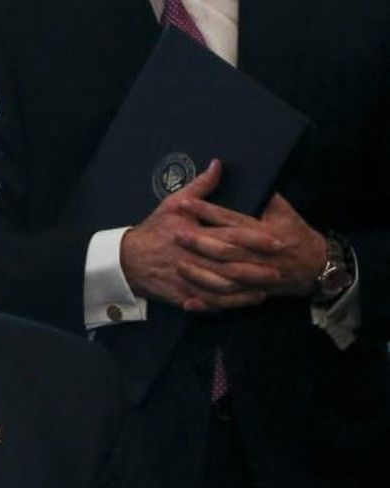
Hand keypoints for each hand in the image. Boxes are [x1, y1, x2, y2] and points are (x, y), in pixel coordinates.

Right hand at [120, 159, 268, 311]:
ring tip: (267, 287)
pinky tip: (244, 301)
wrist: (127, 259)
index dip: (256, 239)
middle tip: (281, 269)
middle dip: (257, 268)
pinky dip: (228, 304)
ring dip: (246, 289)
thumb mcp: (173, 204)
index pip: (231, 235)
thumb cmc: (153, 230)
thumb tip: (218, 165)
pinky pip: (209, 302)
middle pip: (231, 265)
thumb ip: (200, 187)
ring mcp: (188, 279)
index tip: (278, 240)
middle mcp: (193, 258)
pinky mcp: (183, 294)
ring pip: (222, 287)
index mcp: (194, 233)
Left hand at [174, 193, 327, 307]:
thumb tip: (250, 179)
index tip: (186, 204)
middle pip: (225, 248)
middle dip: (200, 242)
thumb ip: (266, 197)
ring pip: (223, 277)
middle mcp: (258, 256)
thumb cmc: (296, 235)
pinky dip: (207, 304)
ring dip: (200, 273)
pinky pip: (226, 301)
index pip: (231, 220)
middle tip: (176, 234)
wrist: (315, 268)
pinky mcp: (249, 294)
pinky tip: (188, 303)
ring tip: (178, 265)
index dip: (208, 212)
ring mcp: (254, 278)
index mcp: (264, 233)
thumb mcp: (285, 213)